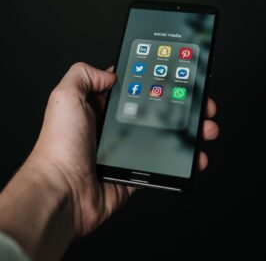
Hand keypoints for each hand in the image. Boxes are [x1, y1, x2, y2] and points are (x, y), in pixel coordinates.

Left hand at [29, 62, 219, 236]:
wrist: (63, 192)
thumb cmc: (59, 147)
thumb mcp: (65, 97)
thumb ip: (83, 74)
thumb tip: (110, 73)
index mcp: (99, 107)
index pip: (134, 87)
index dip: (157, 80)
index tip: (177, 77)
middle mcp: (115, 127)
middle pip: (156, 110)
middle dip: (182, 106)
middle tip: (200, 104)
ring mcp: (127, 150)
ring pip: (166, 135)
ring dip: (189, 132)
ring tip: (206, 128)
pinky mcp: (136, 171)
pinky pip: (165, 163)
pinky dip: (184, 161)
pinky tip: (196, 156)